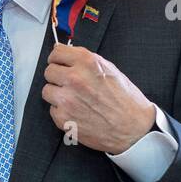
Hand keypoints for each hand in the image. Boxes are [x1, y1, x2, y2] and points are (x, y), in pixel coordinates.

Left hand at [41, 44, 155, 153]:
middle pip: (49, 71)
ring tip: (73, 99)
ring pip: (47, 90)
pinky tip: (77, 112)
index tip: (59, 62)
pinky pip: (53, 109)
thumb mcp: (111, 70)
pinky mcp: (63, 118)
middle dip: (57, 76)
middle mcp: (75, 79)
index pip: (57, 52)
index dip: (58, 58)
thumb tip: (69, 55)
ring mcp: (67, 99)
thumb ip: (87, 62)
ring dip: (57, 94)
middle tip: (68, 83)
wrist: (133, 129)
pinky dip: (62, 111)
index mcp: (87, 63)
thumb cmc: (126, 101)